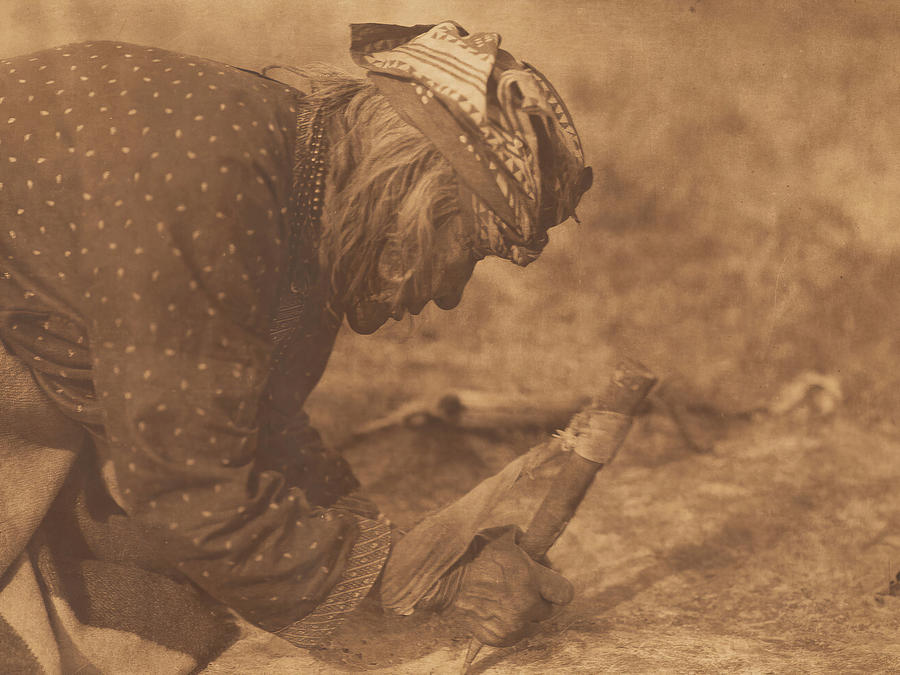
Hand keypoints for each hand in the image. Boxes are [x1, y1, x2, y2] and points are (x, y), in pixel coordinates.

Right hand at [449, 528, 572, 646]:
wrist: (442, 575)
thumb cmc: (475, 551)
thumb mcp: (506, 535)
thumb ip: (529, 543)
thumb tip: (543, 555)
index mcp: (529, 578)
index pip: (564, 593)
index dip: (557, 585)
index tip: (548, 581)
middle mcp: (523, 605)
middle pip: (549, 610)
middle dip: (539, 598)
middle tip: (524, 586)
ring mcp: (510, 625)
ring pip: (531, 624)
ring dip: (524, 613)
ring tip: (506, 596)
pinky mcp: (496, 637)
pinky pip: (513, 635)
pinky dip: (508, 624)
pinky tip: (496, 608)